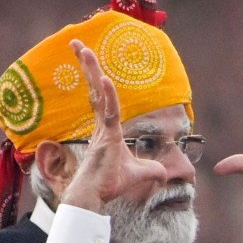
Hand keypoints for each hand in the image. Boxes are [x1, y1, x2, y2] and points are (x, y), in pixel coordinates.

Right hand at [60, 40, 166, 212]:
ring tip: (82, 48)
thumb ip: (152, 171)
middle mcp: (102, 126)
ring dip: (91, 70)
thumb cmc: (110, 185)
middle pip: (95, 88)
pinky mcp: (105, 138)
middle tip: (77, 43)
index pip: (103, 98)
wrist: (95, 198)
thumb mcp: (139, 175)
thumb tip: (165, 176)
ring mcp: (102, 130)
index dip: (98, 79)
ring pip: (97, 93)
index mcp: (108, 130)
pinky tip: (106, 79)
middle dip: (87, 65)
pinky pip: (108, 112)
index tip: (89, 60)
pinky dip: (108, 96)